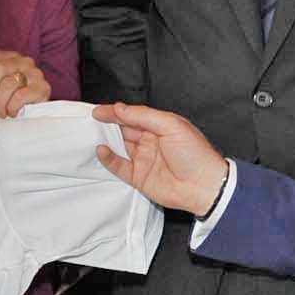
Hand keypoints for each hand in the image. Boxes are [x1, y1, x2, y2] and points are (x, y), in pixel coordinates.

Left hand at [0, 48, 50, 117]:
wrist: (40, 114)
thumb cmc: (17, 100)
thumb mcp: (0, 87)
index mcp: (12, 58)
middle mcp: (24, 62)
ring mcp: (35, 74)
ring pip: (8, 83)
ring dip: (1, 103)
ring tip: (2, 113)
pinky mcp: (42, 88)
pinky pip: (20, 95)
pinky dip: (12, 107)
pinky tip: (13, 112)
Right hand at [92, 102, 230, 215]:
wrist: (204, 186)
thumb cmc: (196, 154)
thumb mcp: (171, 125)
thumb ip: (143, 116)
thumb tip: (120, 108)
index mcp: (158, 126)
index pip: (132, 116)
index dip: (115, 112)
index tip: (98, 111)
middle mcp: (149, 141)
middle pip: (122, 130)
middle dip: (107, 125)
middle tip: (91, 121)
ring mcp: (143, 159)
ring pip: (118, 147)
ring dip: (105, 141)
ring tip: (91, 135)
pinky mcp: (138, 176)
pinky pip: (118, 166)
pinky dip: (108, 158)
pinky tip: (102, 151)